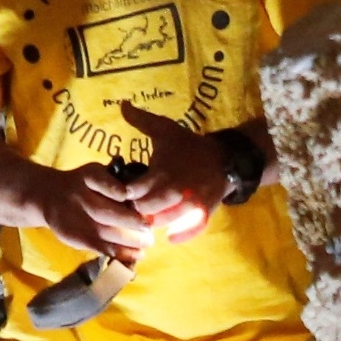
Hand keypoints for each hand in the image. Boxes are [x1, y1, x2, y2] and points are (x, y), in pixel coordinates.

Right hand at [35, 160, 155, 261]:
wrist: (51, 196)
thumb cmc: (84, 185)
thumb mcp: (94, 174)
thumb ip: (114, 182)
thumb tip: (145, 195)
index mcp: (88, 177)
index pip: (100, 181)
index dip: (114, 189)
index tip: (129, 195)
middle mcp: (81, 196)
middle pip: (105, 211)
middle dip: (129, 220)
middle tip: (148, 227)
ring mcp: (77, 219)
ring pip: (105, 232)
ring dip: (129, 240)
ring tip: (146, 243)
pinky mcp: (77, 237)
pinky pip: (100, 247)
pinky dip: (120, 253)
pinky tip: (136, 254)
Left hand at [117, 102, 229, 240]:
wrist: (222, 157)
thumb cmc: (188, 144)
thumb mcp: (165, 129)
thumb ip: (141, 120)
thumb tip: (121, 104)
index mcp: (161, 173)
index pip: (133, 192)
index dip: (123, 193)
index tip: (118, 191)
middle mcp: (174, 193)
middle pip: (145, 211)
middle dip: (135, 209)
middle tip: (130, 205)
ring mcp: (190, 206)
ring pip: (164, 223)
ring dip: (154, 222)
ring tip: (146, 216)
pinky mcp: (203, 215)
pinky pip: (190, 231)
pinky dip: (179, 235)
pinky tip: (170, 237)